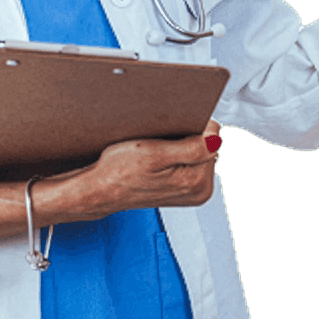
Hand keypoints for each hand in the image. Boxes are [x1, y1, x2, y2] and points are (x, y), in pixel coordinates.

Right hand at [55, 119, 222, 220]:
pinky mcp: (186, 188)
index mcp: (196, 182)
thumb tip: (215, 138)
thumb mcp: (154, 154)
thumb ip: (191, 148)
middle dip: (187, 137)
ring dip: (182, 145)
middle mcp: (200, 190)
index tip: (172, 132)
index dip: (191, 127)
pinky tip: (161, 158)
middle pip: (207, 145)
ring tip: (158, 152)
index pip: (212, 138)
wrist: (102, 189)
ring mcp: (194, 191)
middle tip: (161, 143)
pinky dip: (178, 153)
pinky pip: (191, 160)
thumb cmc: (119, 172)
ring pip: (199, 150)